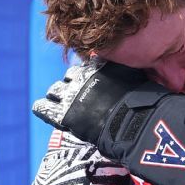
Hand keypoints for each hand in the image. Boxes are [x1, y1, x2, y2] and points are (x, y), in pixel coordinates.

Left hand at [31, 59, 164, 159]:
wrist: (133, 122)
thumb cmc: (143, 103)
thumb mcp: (136, 77)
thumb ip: (125, 71)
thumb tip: (127, 62)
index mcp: (99, 66)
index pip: (86, 66)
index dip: (89, 77)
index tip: (94, 86)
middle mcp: (82, 76)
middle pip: (69, 76)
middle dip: (74, 85)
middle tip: (81, 99)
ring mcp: (70, 94)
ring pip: (54, 90)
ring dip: (59, 97)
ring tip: (65, 107)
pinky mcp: (61, 113)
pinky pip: (41, 107)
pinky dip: (43, 110)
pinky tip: (48, 113)